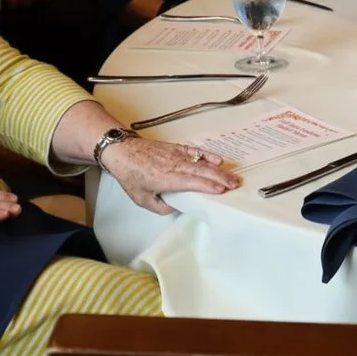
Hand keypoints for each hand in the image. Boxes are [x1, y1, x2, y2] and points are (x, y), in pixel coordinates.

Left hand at [104, 134, 239, 213]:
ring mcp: (176, 155)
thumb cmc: (131, 175)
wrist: (122, 152)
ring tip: (231, 176)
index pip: (191, 182)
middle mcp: (173, 165)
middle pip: (201, 172)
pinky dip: (207, 155)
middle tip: (234, 185)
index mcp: (165, 178)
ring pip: (201, 162)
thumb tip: (178, 207)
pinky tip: (218, 160)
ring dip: (217, 170)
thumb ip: (162, 207)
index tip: (221, 191)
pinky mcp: (176, 148)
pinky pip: (195, 151)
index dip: (207, 186)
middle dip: (219, 178)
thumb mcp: (142, 199)